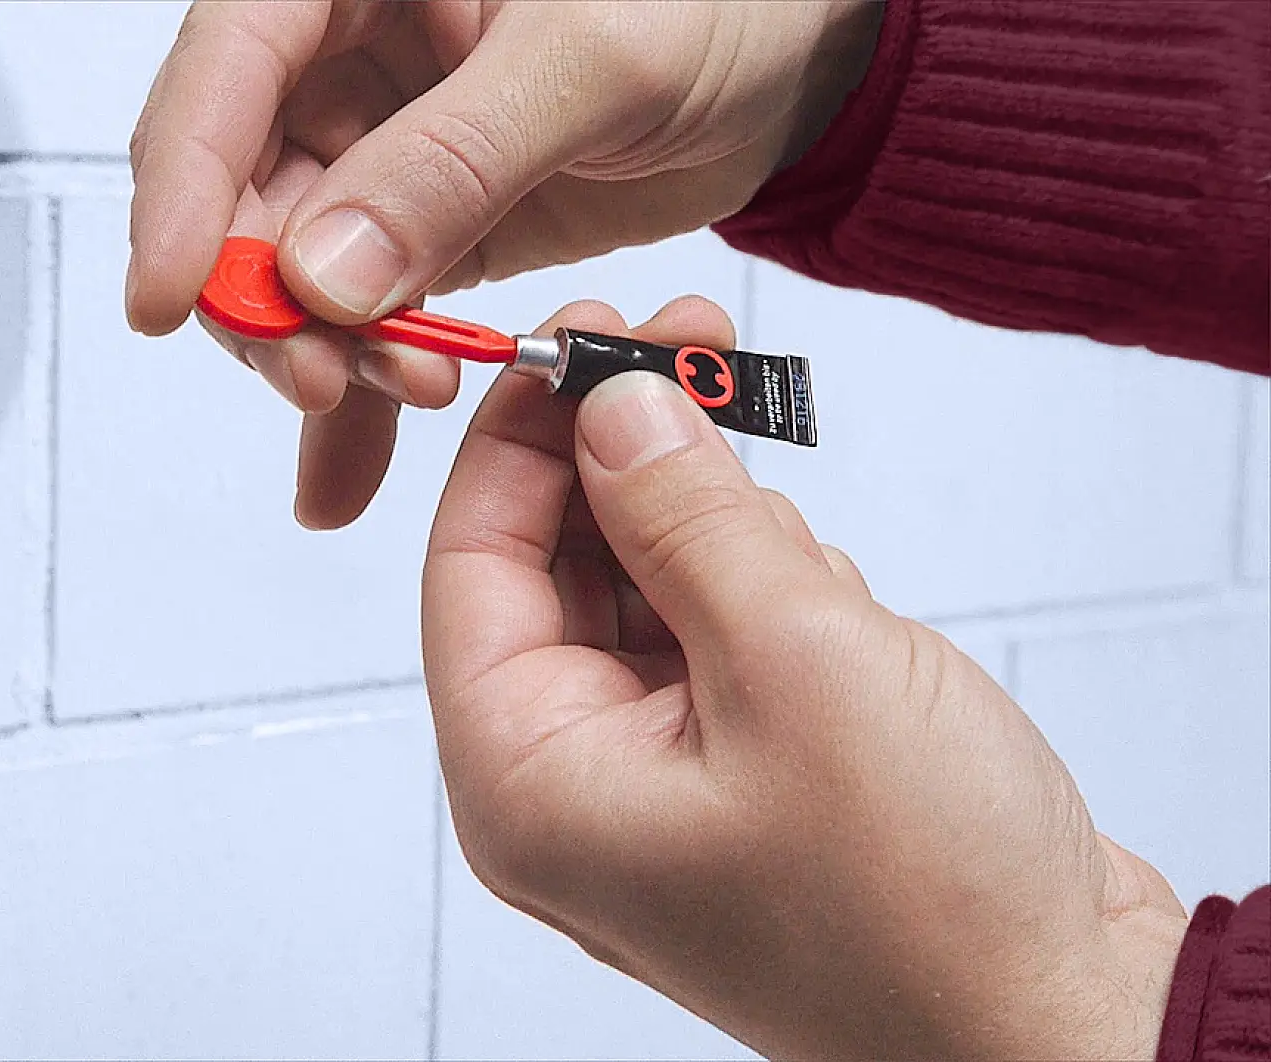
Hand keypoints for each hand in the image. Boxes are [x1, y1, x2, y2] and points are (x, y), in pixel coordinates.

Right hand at [128, 0, 881, 526]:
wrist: (800, 51)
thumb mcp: (591, 59)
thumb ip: (452, 159)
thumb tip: (320, 273)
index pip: (222, 73)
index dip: (181, 190)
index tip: (167, 300)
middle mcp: (345, 55)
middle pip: (240, 192)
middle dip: (269, 302)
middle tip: (326, 380)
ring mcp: (380, 148)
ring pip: (294, 272)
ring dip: (322, 356)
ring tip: (396, 405)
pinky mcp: (425, 223)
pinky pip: (363, 314)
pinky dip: (360, 393)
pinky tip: (348, 467)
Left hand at [421, 297, 1190, 1059]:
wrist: (1068, 1024)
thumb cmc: (927, 904)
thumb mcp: (797, 662)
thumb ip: (687, 518)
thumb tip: (612, 409)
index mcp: (529, 783)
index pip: (469, 566)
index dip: (518, 438)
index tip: (575, 336)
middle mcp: (572, 787)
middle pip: (552, 569)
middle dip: (621, 457)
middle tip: (688, 345)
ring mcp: (658, 783)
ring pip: (643, 592)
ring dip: (709, 525)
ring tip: (782, 504)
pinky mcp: (742, 774)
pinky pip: (714, 638)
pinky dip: (763, 588)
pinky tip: (824, 591)